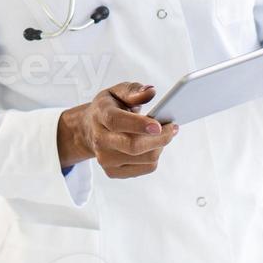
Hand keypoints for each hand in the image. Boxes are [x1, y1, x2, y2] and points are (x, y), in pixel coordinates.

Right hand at [58, 82, 179, 178]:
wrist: (89, 129)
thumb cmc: (108, 108)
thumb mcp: (117, 92)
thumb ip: (133, 90)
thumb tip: (150, 92)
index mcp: (100, 115)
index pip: (116, 121)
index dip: (138, 124)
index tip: (158, 125)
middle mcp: (100, 139)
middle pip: (133, 146)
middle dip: (160, 138)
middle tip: (173, 128)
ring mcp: (105, 158)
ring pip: (145, 159)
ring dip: (160, 146)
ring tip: (162, 135)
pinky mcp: (113, 172)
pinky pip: (146, 168)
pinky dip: (155, 157)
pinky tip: (152, 146)